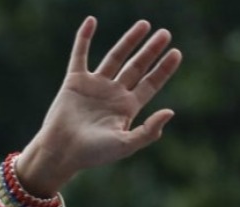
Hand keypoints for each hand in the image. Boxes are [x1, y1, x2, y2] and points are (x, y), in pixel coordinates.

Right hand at [16, 17, 182, 196]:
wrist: (62, 152)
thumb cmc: (93, 154)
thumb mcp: (125, 145)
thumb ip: (149, 131)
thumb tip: (170, 111)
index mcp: (127, 108)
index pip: (150, 84)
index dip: (164, 69)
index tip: (177, 53)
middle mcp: (113, 94)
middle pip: (136, 67)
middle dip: (151, 51)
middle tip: (166, 34)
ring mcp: (95, 85)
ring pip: (115, 57)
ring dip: (129, 40)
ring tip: (144, 25)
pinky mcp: (75, 81)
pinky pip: (80, 54)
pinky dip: (83, 38)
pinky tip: (91, 21)